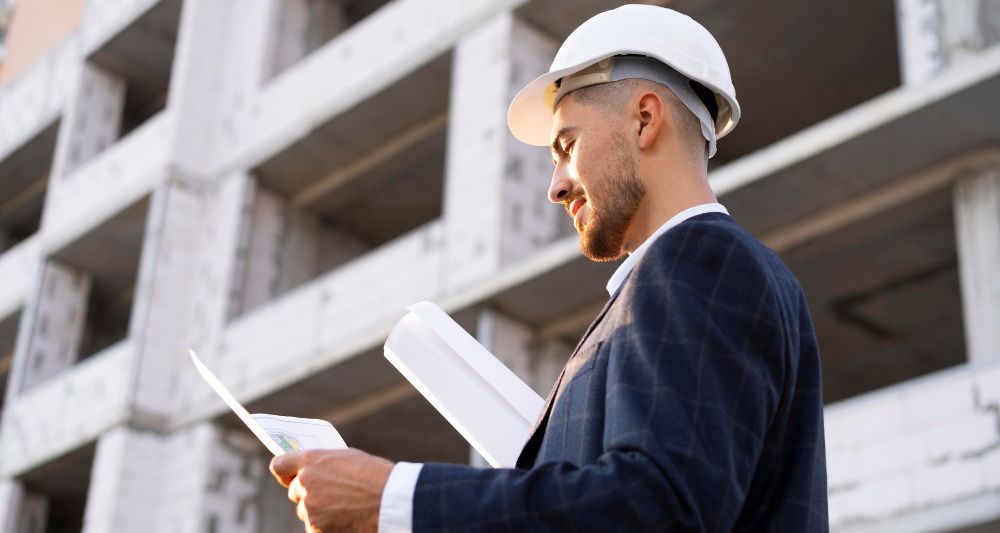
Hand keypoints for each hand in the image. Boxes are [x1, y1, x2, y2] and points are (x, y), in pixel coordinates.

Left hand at [270, 448, 394, 532]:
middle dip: (309, 493)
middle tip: (329, 494)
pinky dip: (328, 526)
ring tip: (344, 508)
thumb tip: (317, 472)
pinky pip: (316, 527)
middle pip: (295, 491)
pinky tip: (346, 519)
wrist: (391, 501)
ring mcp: (310, 509)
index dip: (285, 472)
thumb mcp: (349, 458)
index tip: (290, 476)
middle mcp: (305, 484)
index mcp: (311, 461)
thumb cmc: (376, 476)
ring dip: (319, 511)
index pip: (279, 465)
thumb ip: (326, 464)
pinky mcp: (316, 529)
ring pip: (307, 511)